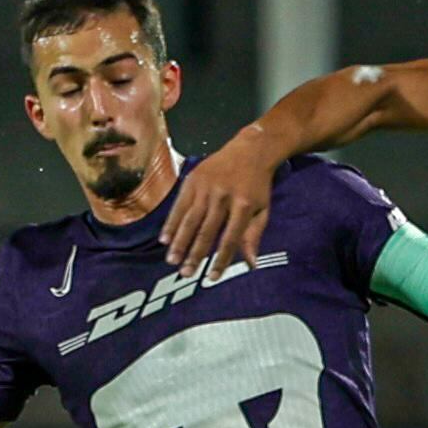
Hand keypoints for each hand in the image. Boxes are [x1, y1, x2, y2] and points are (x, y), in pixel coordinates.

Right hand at [161, 130, 276, 278]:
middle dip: (195, 255)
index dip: (220, 260)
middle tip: (186, 274)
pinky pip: (179, 205)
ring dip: (180, 242)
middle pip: (206, 231)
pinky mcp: (193, 180)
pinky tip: (165, 239)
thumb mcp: (262, 210)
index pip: (230, 239)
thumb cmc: (257, 185)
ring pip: (190, 219)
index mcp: (243, 206)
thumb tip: (251, 264)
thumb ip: (254, 236)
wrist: (250, 150)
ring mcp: (206, 188)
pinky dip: (171, 223)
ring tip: (172, 261)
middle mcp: (222, 197)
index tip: (212, 277)